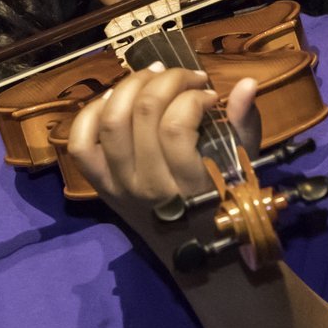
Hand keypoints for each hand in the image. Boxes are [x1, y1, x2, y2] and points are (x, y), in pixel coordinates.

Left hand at [66, 63, 259, 226]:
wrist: (191, 251)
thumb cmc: (221, 201)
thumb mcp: (241, 165)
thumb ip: (243, 123)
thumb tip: (246, 83)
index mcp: (186, 186)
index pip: (176, 127)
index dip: (192, 97)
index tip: (209, 94)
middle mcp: (147, 186)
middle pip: (142, 113)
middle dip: (166, 80)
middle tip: (185, 76)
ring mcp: (117, 185)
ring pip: (110, 121)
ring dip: (130, 86)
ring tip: (152, 76)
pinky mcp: (99, 184)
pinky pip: (81, 144)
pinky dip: (90, 113)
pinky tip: (115, 98)